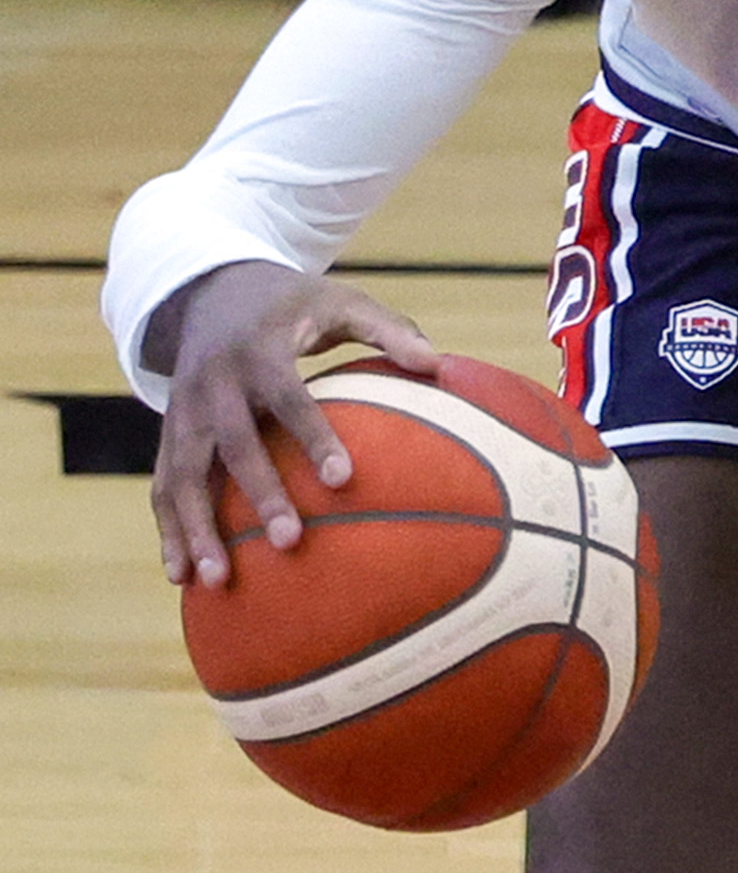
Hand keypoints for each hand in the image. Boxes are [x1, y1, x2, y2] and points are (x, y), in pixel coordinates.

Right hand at [148, 260, 439, 586]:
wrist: (210, 291)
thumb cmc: (292, 304)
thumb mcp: (341, 301)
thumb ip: (389, 329)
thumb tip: (440, 364)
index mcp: (259, 351)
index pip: (289, 398)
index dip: (314, 436)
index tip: (345, 479)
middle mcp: (213, 384)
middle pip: (233, 445)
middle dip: (259, 494)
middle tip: (291, 541)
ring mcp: (183, 411)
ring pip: (183, 475)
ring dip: (196, 528)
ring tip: (216, 581)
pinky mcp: (169, 433)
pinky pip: (162, 485)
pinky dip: (168, 530)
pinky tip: (180, 576)